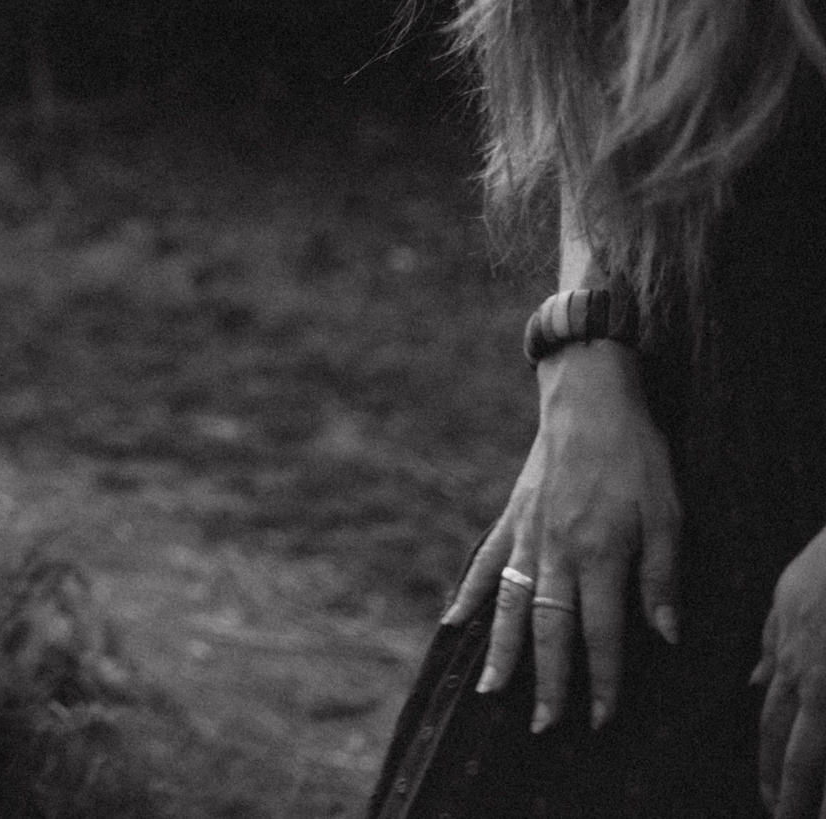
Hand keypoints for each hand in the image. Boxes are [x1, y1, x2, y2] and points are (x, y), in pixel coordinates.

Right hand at [443, 341, 680, 732]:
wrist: (589, 396)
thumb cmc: (637, 456)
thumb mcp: (669, 514)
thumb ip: (662, 577)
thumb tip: (664, 635)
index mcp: (599, 553)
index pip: (602, 633)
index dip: (603, 679)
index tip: (601, 718)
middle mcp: (556, 551)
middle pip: (548, 629)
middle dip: (547, 682)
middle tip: (542, 726)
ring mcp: (527, 534)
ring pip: (511, 604)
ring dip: (502, 651)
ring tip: (491, 692)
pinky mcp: (512, 516)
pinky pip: (486, 561)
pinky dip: (469, 594)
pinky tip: (453, 624)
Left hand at [759, 530, 825, 813]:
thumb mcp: (786, 601)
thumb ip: (772, 645)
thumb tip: (757, 682)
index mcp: (790, 661)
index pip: (772, 727)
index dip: (770, 766)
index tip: (770, 798)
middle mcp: (814, 679)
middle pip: (799, 750)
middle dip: (792, 792)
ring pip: (821, 747)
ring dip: (817, 787)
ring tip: (813, 818)